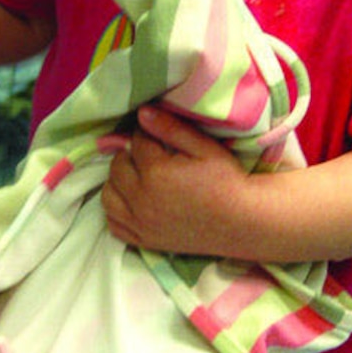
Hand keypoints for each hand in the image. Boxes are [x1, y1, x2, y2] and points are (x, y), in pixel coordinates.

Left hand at [101, 105, 251, 255]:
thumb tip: (141, 112)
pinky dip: (117, 210)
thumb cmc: (226, 181)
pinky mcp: (144, 240)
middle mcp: (141, 199)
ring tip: (138, 176)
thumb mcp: (204, 147)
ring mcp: (140, 223)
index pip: (136, 142)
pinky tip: (132, 201)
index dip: (146, 134)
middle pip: (117, 167)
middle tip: (149, 154)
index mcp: (156, 172)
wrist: (242, 222)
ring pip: (108, 195)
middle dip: (129, 155)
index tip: (157, 135)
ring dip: (118, 182)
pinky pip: (113, 224)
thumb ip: (170, 128)